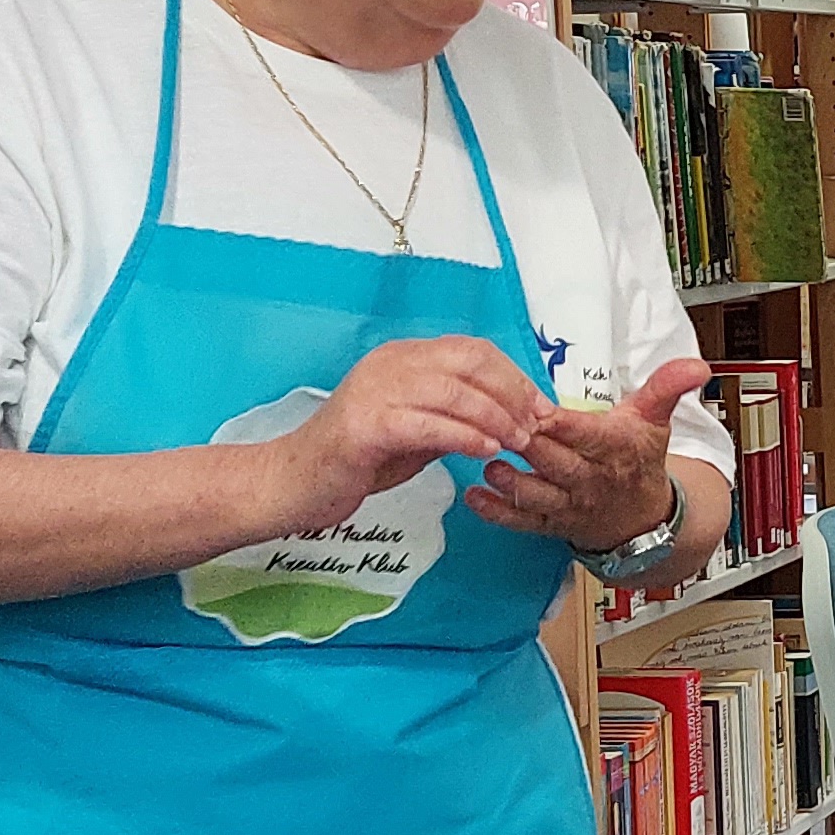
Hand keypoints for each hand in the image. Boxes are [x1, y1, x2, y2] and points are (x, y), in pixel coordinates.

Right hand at [263, 336, 545, 535]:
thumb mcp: (417, 431)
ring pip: (454, 391)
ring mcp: (375, 391)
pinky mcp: (365, 426)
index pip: (472, 350)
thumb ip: (454, 416)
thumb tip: (508, 415)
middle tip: (536, 425)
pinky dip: (464, 436)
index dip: (513, 376)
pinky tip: (485, 452)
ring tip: (517, 443)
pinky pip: (428, 424)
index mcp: (402, 357)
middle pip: (469, 362)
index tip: (541, 406)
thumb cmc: (357, 459)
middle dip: (512, 393)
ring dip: (495, 418)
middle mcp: (389, 364)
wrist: (294, 483)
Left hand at [467, 356, 710, 548]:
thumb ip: (667, 387)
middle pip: (556, 462)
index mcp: (615, 448)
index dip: (563, 424)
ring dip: (512, 482)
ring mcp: (570, 505)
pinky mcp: (551, 524)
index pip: (587, 434)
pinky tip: (475, 497)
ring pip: (538, 495)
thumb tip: (698, 365)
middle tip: (495, 426)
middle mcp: (591, 479)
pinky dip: (497, 512)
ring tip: (488, 463)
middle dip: (526, 446)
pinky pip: (523, 522)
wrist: (643, 519)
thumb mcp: (655, 420)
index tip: (539, 409)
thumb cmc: (639, 460)